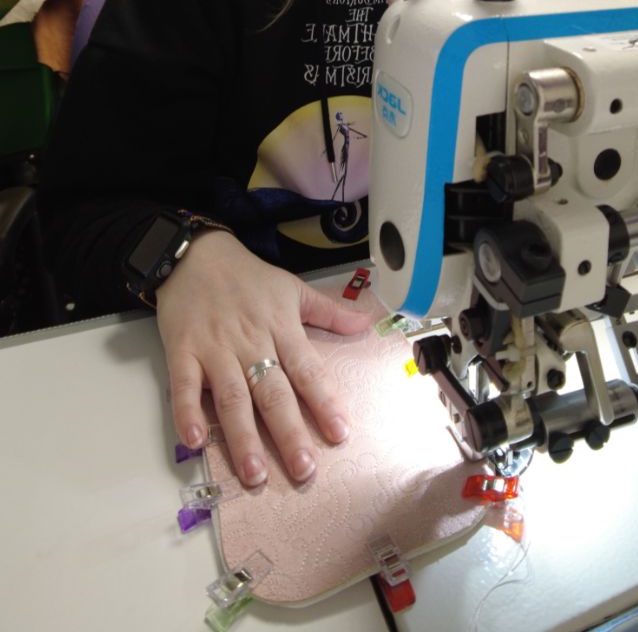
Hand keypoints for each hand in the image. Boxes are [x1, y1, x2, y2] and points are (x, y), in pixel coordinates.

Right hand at [156, 230, 372, 486]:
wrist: (194, 254)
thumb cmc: (246, 276)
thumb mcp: (291, 288)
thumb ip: (328, 311)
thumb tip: (365, 324)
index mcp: (280, 328)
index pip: (307, 370)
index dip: (324, 402)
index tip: (340, 433)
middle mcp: (250, 342)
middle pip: (272, 392)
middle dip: (288, 432)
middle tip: (303, 469)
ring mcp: (215, 349)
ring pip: (232, 397)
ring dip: (243, 436)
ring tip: (255, 473)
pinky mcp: (182, 351)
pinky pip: (184, 385)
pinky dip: (187, 412)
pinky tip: (194, 441)